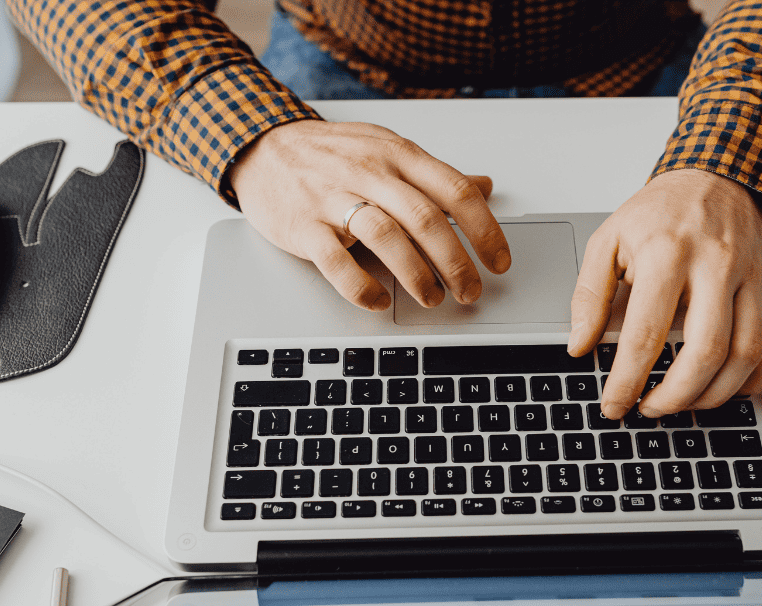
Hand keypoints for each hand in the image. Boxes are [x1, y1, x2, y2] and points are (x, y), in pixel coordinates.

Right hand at [229, 119, 510, 310]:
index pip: (454, 191)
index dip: (484, 230)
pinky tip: (378, 301)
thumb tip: (484, 186)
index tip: (499, 261)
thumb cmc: (332, 155)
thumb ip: (435, 174)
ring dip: (417, 274)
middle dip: (456, 262)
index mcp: (399, 155)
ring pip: (386, 236)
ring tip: (432, 298)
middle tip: (471, 291)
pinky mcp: (303, 226)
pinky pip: (336, 261)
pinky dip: (361, 286)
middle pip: (426, 218)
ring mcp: (334, 198)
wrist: (263, 148)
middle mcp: (370, 173)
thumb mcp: (388, 150)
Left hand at [567, 169, 761, 418]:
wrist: (715, 176)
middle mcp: (715, 267)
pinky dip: (759, 378)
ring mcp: (749, 280)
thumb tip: (579, 344)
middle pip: (706, 352)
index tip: (614, 404)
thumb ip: (589, 294)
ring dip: (715, 394)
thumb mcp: (608, 239)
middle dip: (676, 395)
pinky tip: (731, 388)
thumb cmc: (660, 212)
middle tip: (650, 409)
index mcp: (667, 254)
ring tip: (683, 402)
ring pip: (747, 355)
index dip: (628, 380)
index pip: (647, 333)